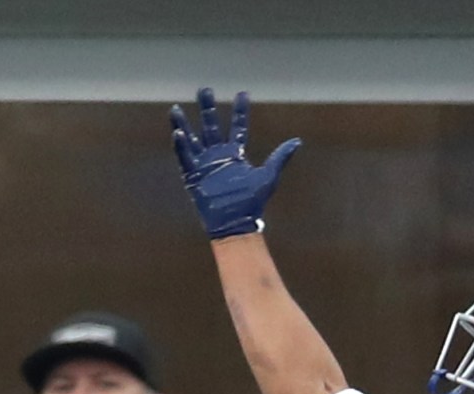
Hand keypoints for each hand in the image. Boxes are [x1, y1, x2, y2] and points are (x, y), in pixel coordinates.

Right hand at [170, 87, 300, 239]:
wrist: (237, 223)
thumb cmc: (252, 202)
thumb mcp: (268, 176)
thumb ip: (280, 157)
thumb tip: (297, 141)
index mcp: (236, 154)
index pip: (238, 126)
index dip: (240, 111)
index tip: (243, 93)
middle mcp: (218, 156)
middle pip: (211, 126)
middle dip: (207, 108)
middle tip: (204, 90)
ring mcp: (204, 165)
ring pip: (193, 139)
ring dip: (184, 124)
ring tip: (176, 109)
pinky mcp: (194, 177)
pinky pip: (185, 159)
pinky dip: (181, 147)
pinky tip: (178, 133)